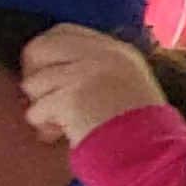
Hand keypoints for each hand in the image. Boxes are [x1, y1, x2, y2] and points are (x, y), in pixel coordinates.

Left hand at [18, 25, 165, 148]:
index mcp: (118, 50)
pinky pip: (38, 108)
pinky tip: (57, 134)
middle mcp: (103, 54)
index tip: (49, 79)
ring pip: (35, 81)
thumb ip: (96, 71)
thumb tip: (50, 72)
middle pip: (40, 47)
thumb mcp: (127, 86)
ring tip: (57, 124)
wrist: (151, 153)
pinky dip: (43, 124)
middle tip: (43, 99)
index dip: (47, 54)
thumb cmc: (139, 130)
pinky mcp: (73, 96)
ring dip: (40, 105)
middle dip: (34, 74)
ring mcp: (88, 73)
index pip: (64, 32)